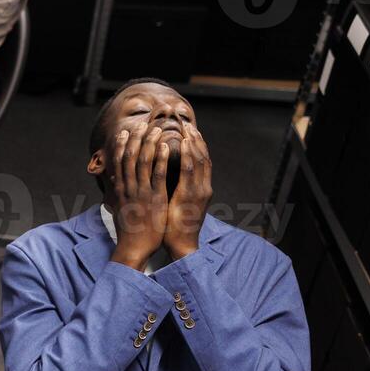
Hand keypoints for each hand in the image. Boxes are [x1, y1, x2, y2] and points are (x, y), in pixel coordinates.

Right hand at [109, 127, 170, 270]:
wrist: (134, 247)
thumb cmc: (129, 229)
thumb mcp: (119, 207)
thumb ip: (117, 191)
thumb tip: (112, 180)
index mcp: (120, 189)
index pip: (118, 161)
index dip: (122, 145)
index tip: (125, 131)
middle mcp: (128, 187)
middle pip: (130, 156)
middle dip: (136, 138)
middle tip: (143, 124)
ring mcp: (141, 192)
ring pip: (143, 161)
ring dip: (150, 143)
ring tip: (157, 129)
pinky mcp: (154, 198)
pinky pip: (157, 175)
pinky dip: (161, 159)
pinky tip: (166, 147)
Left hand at [165, 124, 212, 259]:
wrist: (181, 246)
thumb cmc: (175, 226)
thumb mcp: (178, 204)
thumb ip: (178, 189)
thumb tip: (166, 176)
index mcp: (200, 190)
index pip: (202, 162)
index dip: (197, 145)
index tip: (190, 131)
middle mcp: (203, 188)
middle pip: (203, 157)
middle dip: (196, 140)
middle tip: (188, 124)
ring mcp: (198, 191)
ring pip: (198, 160)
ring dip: (193, 143)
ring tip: (186, 128)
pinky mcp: (190, 196)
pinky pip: (189, 171)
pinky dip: (188, 155)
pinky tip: (182, 144)